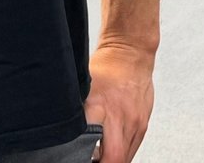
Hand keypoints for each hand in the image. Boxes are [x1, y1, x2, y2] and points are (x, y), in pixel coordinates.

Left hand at [84, 42, 154, 162]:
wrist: (132, 53)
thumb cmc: (107, 67)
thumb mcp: (83, 86)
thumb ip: (75, 110)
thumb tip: (60, 128)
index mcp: (99, 107)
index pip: (90, 142)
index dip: (83, 156)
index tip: (78, 157)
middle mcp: (120, 118)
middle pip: (114, 158)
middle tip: (90, 162)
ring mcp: (135, 123)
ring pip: (126, 157)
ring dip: (113, 161)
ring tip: (100, 157)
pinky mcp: (143, 124)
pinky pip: (133, 148)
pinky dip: (122, 153)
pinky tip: (112, 148)